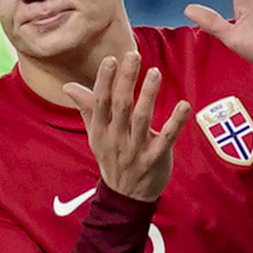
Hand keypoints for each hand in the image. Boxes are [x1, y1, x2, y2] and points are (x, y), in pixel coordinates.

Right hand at [63, 44, 190, 201]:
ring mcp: (136, 150)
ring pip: (142, 119)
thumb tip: (68, 86)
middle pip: (121, 106)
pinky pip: (166, 138)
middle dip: (126, 80)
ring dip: (148, 95)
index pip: (100, 102)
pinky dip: (176, 122)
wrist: (126, 196)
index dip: (104, 81)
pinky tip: (184, 104)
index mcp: (101, 131)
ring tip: (155, 72)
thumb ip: (86, 108)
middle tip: (134, 56)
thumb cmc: (112, 158)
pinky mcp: (155, 159)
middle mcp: (116, 139)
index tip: (111, 60)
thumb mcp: (96, 135)